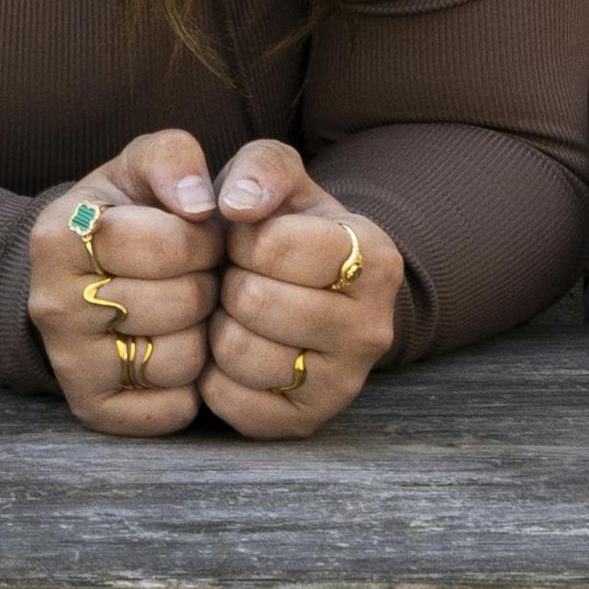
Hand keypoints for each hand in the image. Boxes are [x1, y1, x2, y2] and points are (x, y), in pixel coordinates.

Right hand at [28, 130, 223, 438]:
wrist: (81, 276)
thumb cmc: (127, 212)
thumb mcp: (140, 164)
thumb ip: (174, 158)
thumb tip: (200, 204)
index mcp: (59, 234)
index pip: (171, 244)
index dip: (203, 239)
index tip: (196, 235)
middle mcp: (52, 303)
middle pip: (181, 304)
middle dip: (205, 285)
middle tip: (194, 276)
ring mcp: (68, 362)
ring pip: (181, 360)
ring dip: (202, 335)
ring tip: (185, 313)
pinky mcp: (91, 408)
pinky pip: (173, 410)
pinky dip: (190, 387)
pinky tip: (174, 352)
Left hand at [200, 142, 395, 438]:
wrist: (295, 292)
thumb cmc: (278, 226)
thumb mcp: (276, 175)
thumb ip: (260, 166)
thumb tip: (236, 203)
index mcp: (375, 257)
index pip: (274, 245)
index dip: (242, 237)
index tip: (248, 240)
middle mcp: (373, 327)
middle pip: (255, 302)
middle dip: (228, 282)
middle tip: (236, 279)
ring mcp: (344, 383)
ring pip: (240, 355)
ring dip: (218, 327)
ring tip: (233, 313)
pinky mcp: (306, 422)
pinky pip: (230, 403)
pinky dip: (213, 375)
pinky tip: (228, 353)